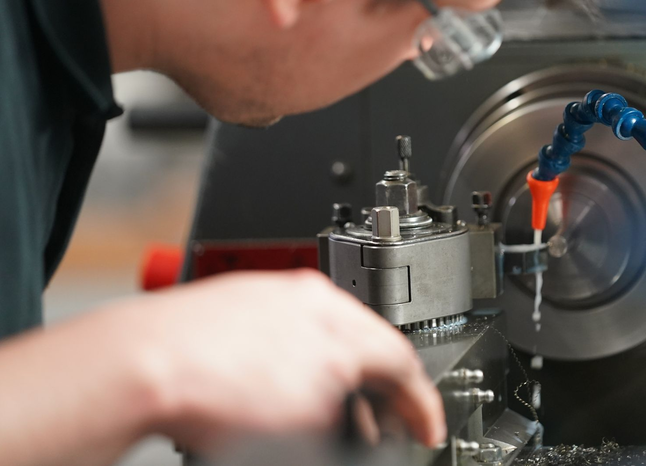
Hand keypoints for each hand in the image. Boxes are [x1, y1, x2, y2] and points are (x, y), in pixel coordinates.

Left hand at [134, 269, 445, 452]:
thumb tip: (367, 428)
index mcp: (340, 323)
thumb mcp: (309, 426)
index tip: (427, 428)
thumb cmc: (212, 392)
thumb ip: (356, 421)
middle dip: (380, 393)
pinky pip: (289, 330)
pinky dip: (300, 363)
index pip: (404, 363)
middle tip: (382, 428)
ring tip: (327, 418)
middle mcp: (311, 299)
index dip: (422, 405)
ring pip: (328, 337)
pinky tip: (280, 392)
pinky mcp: (241, 300)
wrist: (142, 366)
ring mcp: (274, 294)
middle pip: (368, 345)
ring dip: (338, 379)